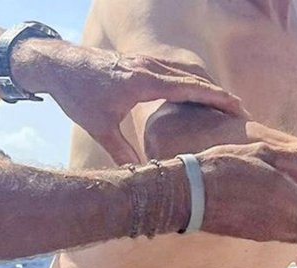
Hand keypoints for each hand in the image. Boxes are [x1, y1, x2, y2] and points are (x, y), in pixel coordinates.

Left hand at [21, 41, 244, 162]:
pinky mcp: (138, 61)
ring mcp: (143, 61)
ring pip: (184, 71)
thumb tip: (142, 176)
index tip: (237, 107)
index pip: (189, 88)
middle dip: (218, 93)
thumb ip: (123, 152)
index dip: (215, 98)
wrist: (56, 64)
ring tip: (224, 104)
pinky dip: (188, 81)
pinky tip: (196, 94)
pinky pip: (171, 69)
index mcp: (142, 82)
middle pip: (193, 77)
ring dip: (205, 86)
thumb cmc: (76, 95)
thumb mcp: (100, 128)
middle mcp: (147, 66)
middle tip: (240, 110)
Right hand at [196, 142, 296, 244]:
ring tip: (289, 198)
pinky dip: (285, 225)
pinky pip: (281, 236)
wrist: (191, 194)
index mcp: (290, 203)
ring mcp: (269, 235)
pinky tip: (270, 204)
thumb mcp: (263, 151)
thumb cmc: (227, 166)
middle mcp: (283, 225)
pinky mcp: (255, 238)